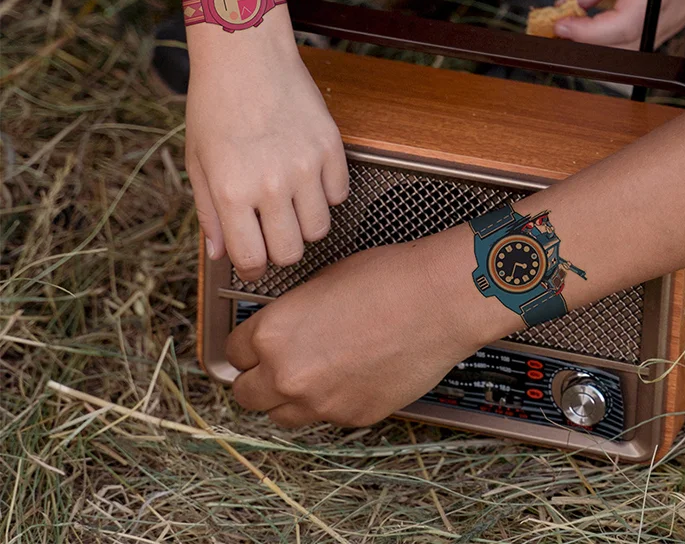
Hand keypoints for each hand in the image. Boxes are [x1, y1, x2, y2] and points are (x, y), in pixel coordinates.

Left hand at [186, 43, 348, 280]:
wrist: (246, 53)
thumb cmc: (215, 102)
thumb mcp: (197, 160)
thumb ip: (208, 212)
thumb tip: (220, 253)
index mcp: (231, 190)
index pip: (252, 259)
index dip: (252, 269)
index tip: (254, 262)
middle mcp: (271, 183)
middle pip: (291, 251)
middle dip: (279, 249)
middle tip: (272, 231)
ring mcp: (305, 165)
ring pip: (320, 227)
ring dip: (305, 222)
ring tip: (291, 201)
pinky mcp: (331, 147)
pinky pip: (340, 194)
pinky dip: (326, 193)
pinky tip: (308, 176)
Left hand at [225, 227, 519, 426]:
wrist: (437, 300)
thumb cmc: (387, 280)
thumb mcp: (320, 282)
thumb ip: (289, 315)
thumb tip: (283, 330)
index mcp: (273, 333)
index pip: (233, 354)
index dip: (247, 348)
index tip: (255, 347)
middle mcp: (288, 375)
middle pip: (247, 395)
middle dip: (259, 379)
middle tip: (278, 365)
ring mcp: (321, 403)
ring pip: (283, 416)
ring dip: (290, 398)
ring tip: (315, 373)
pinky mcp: (354, 418)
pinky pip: (328, 418)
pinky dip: (332, 402)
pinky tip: (352, 375)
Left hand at [555, 0, 684, 48]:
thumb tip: (568, 6)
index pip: (621, 27)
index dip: (586, 34)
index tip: (558, 25)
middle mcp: (678, 7)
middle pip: (627, 45)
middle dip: (589, 43)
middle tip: (557, 27)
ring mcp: (682, 13)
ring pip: (635, 45)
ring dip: (602, 42)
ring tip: (573, 24)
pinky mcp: (678, 11)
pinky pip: (644, 34)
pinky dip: (617, 33)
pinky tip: (596, 19)